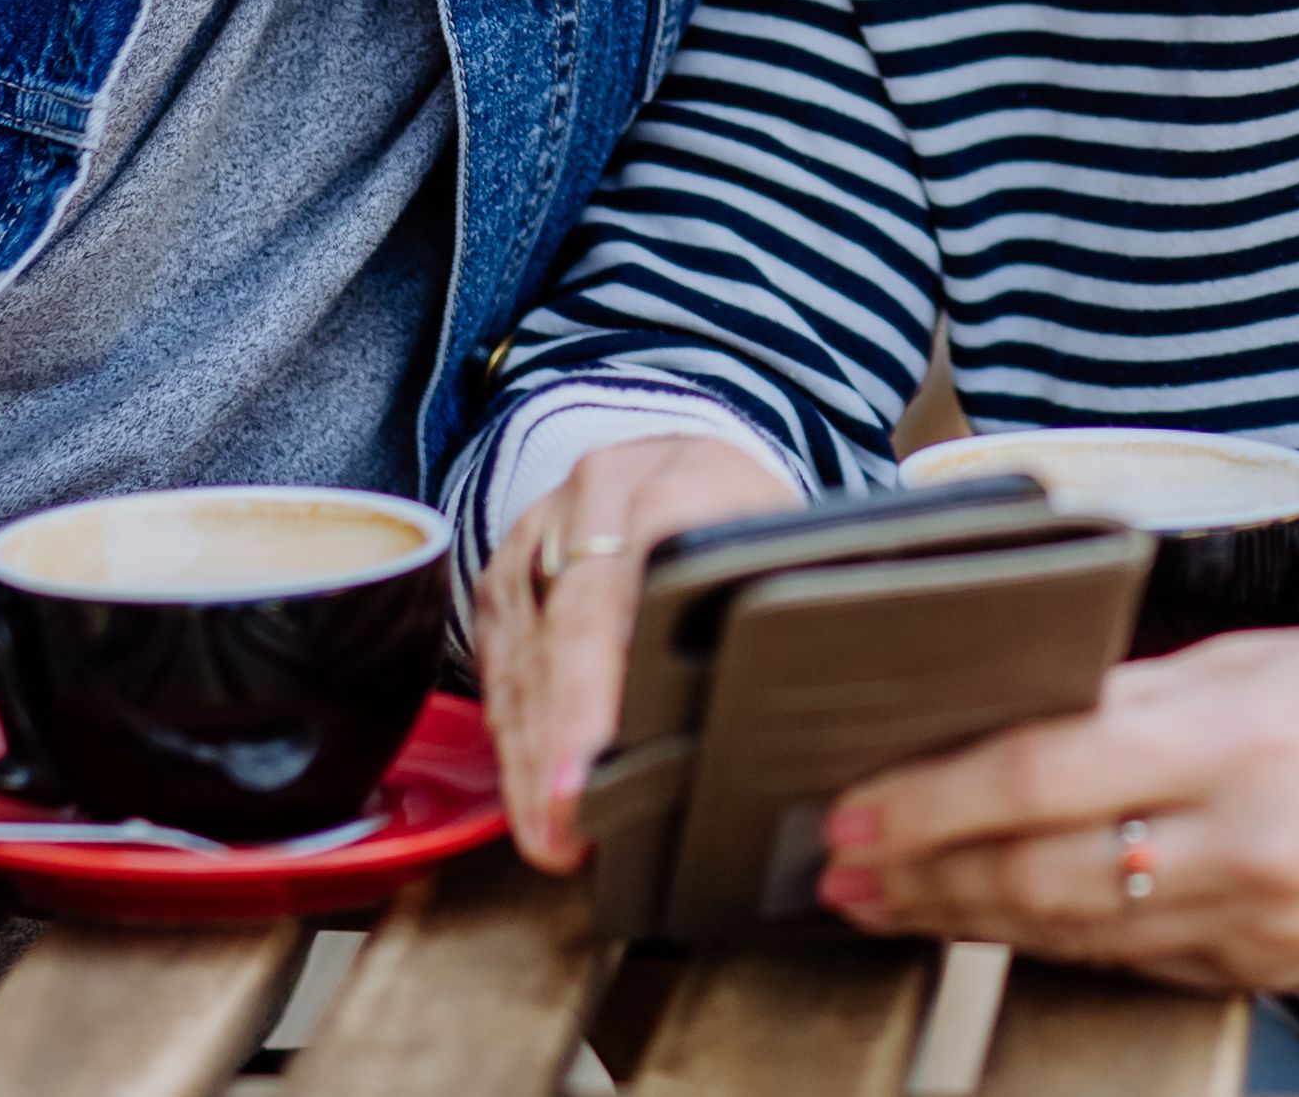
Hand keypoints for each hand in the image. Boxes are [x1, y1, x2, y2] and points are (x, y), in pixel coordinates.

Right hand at [478, 435, 803, 870]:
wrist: (687, 464)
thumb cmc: (750, 522)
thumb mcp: (785, 544)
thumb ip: (784, 599)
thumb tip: (801, 690)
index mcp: (675, 480)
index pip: (626, 586)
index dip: (601, 685)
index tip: (593, 770)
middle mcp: (594, 500)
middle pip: (563, 632)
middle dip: (558, 743)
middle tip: (561, 830)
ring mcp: (539, 533)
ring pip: (521, 657)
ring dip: (530, 756)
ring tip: (548, 835)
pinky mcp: (504, 575)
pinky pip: (497, 666)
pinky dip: (514, 737)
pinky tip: (529, 794)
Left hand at [816, 629, 1298, 991]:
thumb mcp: (1269, 661)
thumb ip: (1143, 693)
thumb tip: (1018, 716)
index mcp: (1232, 733)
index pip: (1043, 769)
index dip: (933, 796)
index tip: (858, 803)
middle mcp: (1239, 835)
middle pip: (1036, 866)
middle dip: (922, 870)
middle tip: (838, 867)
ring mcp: (1253, 916)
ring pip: (1070, 926)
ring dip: (964, 916)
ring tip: (886, 902)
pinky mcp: (1267, 967)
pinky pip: (1133, 961)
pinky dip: (1051, 941)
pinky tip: (994, 924)